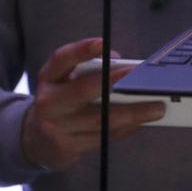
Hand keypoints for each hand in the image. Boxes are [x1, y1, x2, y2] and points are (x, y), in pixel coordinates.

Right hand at [20, 38, 166, 171]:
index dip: (81, 50)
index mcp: (49, 78)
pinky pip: (103, 136)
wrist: (35, 140)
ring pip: (99, 119)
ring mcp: (57, 127)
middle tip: (139, 77)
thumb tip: (128, 70)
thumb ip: (89, 73)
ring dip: (132, 113)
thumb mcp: (65, 83)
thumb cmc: (62, 102)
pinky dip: (125, 128)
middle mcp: (49, 102)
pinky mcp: (68, 147)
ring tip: (157, 108)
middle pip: (82, 90)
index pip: (61, 59)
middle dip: (113, 82)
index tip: (103, 43)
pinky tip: (141, 122)